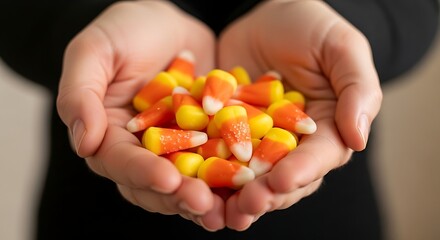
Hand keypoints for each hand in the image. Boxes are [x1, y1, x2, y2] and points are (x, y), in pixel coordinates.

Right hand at [56, 1, 224, 230]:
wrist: (169, 22)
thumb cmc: (126, 30)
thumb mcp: (94, 51)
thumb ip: (80, 94)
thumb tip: (83, 143)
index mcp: (110, 135)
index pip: (121, 162)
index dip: (143, 174)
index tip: (168, 180)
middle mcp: (142, 150)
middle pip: (156, 183)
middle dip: (180, 196)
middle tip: (205, 204)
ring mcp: (177, 148)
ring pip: (189, 181)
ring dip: (210, 198)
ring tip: (231, 209)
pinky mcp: (206, 141)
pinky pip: (219, 162)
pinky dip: (233, 175)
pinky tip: (252, 183)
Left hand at [218, 0, 381, 229]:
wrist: (267, 15)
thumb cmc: (311, 28)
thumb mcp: (342, 48)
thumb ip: (358, 90)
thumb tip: (359, 139)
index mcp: (326, 130)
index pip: (319, 158)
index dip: (301, 172)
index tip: (281, 180)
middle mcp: (292, 143)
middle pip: (282, 177)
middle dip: (265, 193)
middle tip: (246, 205)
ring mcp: (257, 141)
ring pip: (248, 175)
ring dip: (234, 194)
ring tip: (219, 208)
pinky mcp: (227, 132)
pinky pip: (216, 152)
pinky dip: (205, 169)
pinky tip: (192, 181)